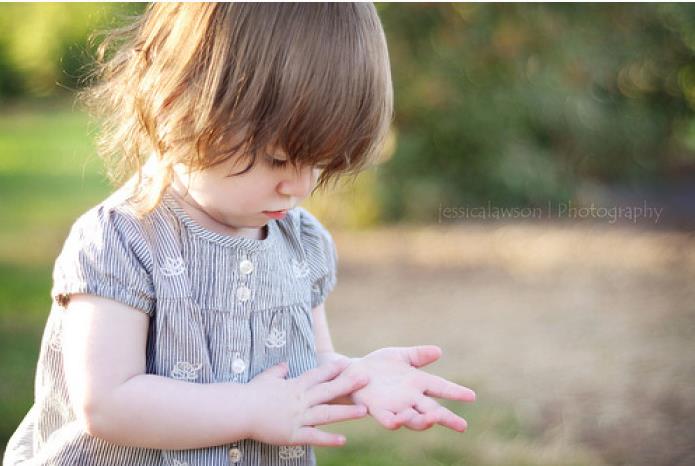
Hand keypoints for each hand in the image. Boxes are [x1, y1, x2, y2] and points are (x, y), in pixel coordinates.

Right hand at [245, 359, 368, 446]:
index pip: (317, 375)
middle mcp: (300, 400)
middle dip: (347, 385)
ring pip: (326, 414)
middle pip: (328, 391)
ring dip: (346, 412)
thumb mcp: (266, 378)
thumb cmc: (250, 394)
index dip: (332, 369)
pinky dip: (329, 439)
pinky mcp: (293, 434)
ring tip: (364, 411)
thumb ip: (278, 371)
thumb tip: (285, 364)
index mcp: (294, 386)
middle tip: (366, 379)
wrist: (239, 410)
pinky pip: (314, 437)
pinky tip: (343, 441)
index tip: (347, 363)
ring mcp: (298, 417)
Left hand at [344, 345, 475, 431]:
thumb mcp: (399, 356)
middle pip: (432, 411)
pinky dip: (394, 422)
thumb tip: (438, 351)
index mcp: (417, 383)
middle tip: (461, 425)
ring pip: (413, 419)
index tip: (472, 396)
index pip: (441, 388)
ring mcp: (395, 406)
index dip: (456, 392)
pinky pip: (387, 420)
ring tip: (431, 418)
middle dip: (446, 419)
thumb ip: (417, 355)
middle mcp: (409, 398)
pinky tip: (398, 421)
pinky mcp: (377, 410)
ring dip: (422, 420)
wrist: (352, 373)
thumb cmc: (377, 366)